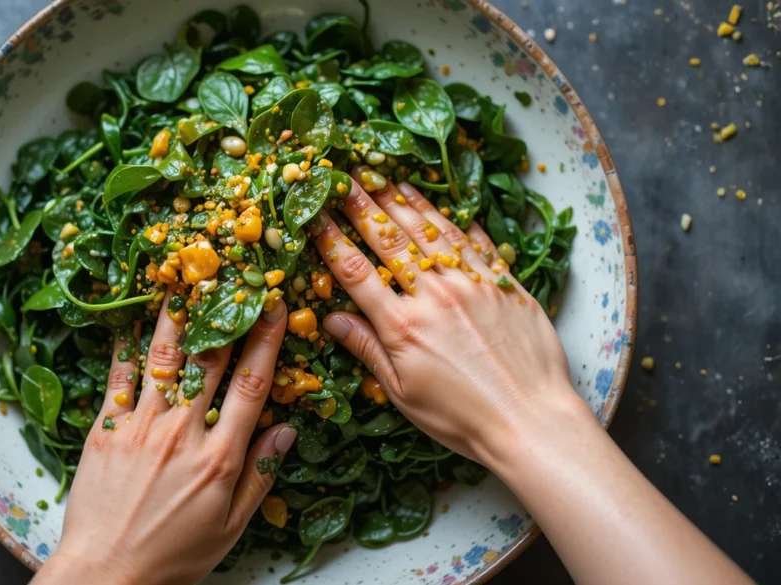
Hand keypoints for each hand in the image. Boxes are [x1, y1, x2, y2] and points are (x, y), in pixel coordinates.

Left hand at [34, 297, 294, 584]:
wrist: (105, 574)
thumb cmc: (173, 556)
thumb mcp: (230, 526)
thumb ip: (259, 475)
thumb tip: (287, 429)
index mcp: (219, 457)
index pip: (251, 385)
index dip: (267, 341)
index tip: (277, 307)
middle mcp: (181, 433)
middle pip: (210, 360)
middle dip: (226, 313)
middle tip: (234, 275)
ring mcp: (140, 427)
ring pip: (164, 359)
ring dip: (177, 317)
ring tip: (185, 280)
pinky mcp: (105, 429)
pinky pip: (118, 378)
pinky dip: (127, 346)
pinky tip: (133, 318)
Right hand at [313, 170, 586, 465]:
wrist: (530, 420)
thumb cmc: (462, 418)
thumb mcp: (403, 392)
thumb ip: (368, 350)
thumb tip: (331, 320)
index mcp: (402, 326)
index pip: (356, 272)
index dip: (331, 240)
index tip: (314, 215)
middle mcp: (434, 295)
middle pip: (390, 239)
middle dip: (364, 205)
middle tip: (345, 176)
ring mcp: (472, 284)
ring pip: (432, 231)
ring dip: (406, 201)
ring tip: (387, 177)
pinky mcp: (505, 284)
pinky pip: (476, 242)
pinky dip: (456, 220)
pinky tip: (443, 204)